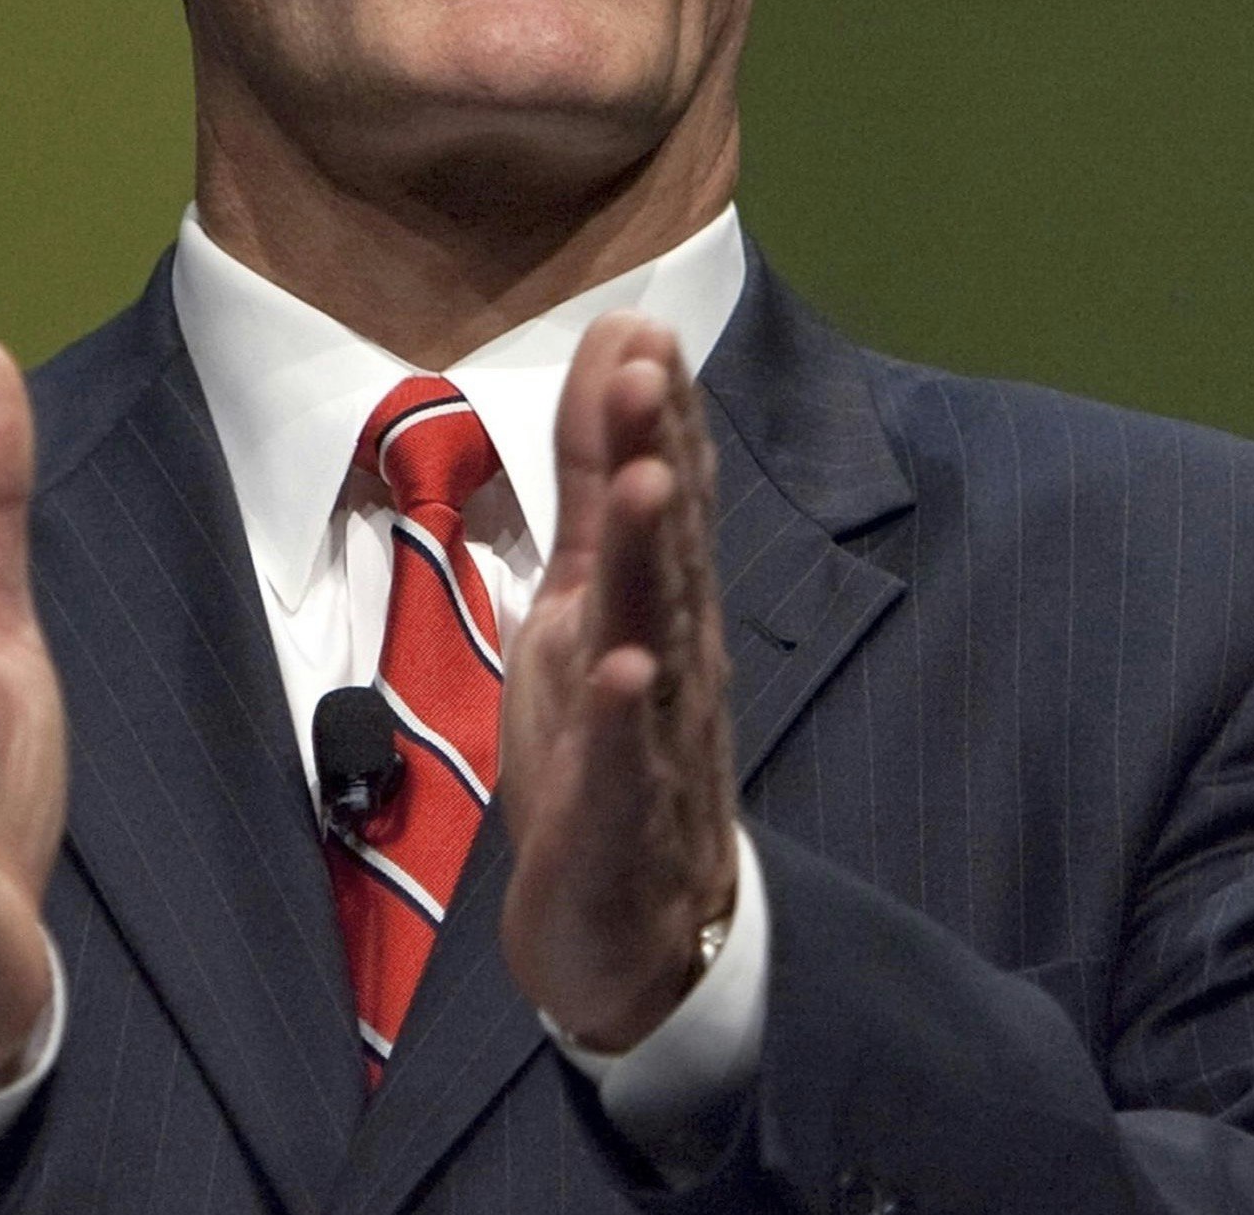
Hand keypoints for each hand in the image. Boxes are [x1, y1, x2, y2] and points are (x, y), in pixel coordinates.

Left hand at [497, 312, 740, 1053]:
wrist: (629, 927)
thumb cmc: (609, 744)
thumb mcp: (583, 598)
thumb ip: (596, 484)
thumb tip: (616, 357)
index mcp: (656, 606)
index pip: (664, 496)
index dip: (652, 415)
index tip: (640, 326)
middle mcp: (670, 658)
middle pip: (666, 547)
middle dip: (657, 455)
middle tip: (646, 369)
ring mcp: (654, 737)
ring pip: (655, 638)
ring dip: (654, 562)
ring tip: (649, 485)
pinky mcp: (620, 817)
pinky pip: (626, 763)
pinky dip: (625, 716)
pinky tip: (623, 669)